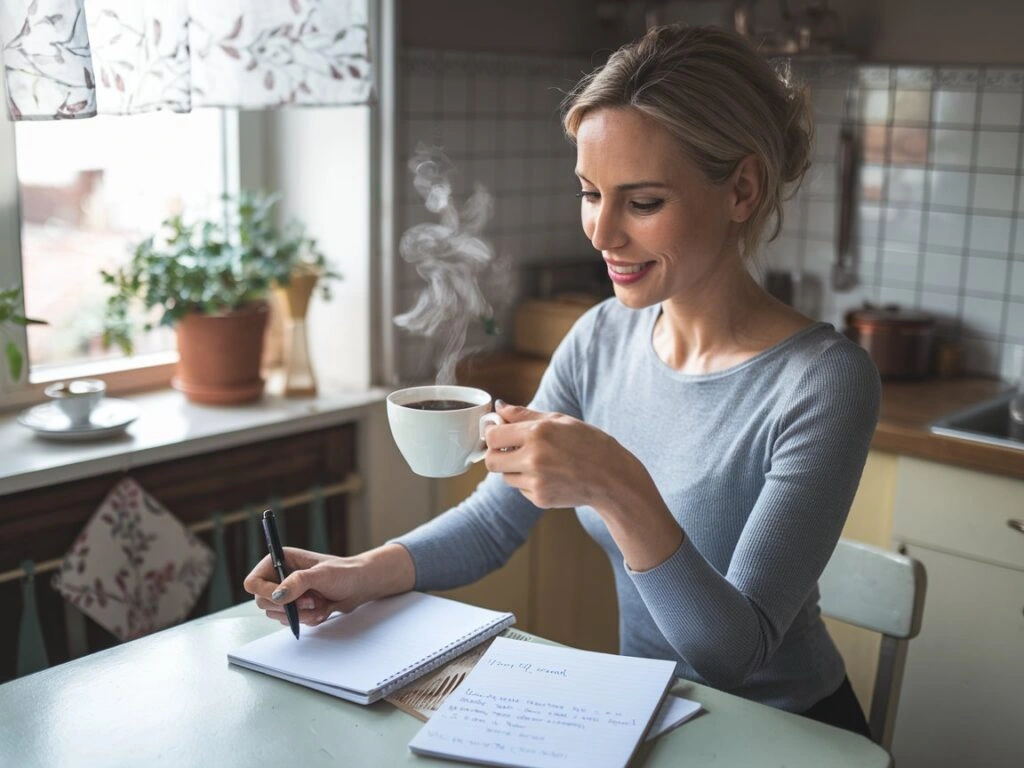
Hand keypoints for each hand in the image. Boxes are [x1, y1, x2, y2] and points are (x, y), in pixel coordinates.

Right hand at [243, 543, 414, 627]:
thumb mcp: (321, 575)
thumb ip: (298, 582)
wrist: (361, 586)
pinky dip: (308, 619)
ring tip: (321, 603)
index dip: (265, 592)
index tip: (284, 598)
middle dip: (291, 606)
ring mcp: (287, 594)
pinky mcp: (296, 607)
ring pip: (278, 615)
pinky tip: (323, 609)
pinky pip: (291, 622)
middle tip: (313, 600)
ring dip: (302, 614)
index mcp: (280, 561)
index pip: (253, 582)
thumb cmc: (344, 573)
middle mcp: (279, 577)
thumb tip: (276, 596)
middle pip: (263, 602)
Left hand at [485, 401, 683, 571]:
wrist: (613, 477)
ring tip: (539, 462)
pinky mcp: (539, 499)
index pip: (492, 436)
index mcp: (537, 433)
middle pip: (490, 460)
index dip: (492, 433)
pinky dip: (528, 482)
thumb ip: (524, 414)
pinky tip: (550, 475)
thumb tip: (498, 407)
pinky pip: (520, 489)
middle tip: (511, 449)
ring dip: (513, 468)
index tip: (499, 431)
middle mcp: (533, 458)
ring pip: (505, 476)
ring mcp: (536, 482)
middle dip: (496, 454)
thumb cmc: (589, 443)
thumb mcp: (560, 420)